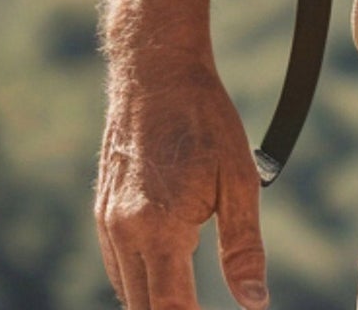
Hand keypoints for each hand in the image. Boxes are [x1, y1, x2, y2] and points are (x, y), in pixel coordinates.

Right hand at [95, 47, 269, 309]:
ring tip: (189, 299)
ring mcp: (107, 223)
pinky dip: (141, 281)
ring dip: (155, 304)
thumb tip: (255, 304)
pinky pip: (119, 266)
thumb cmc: (206, 120)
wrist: (156, 72)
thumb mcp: (239, 180)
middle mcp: (124, 233)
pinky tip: (168, 275)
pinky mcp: (102, 212)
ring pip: (128, 290)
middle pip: (143, 309)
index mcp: (159, 229)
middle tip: (200, 307)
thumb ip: (244, 247)